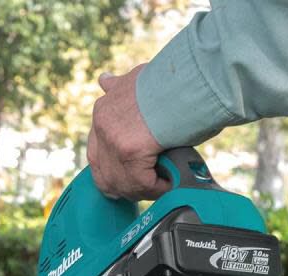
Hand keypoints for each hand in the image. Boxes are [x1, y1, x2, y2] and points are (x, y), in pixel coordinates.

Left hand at [87, 64, 169, 201]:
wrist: (189, 75)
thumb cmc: (170, 80)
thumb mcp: (136, 78)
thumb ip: (119, 85)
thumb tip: (104, 80)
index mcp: (103, 109)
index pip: (98, 151)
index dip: (115, 165)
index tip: (131, 171)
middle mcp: (102, 124)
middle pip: (104, 173)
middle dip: (124, 183)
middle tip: (146, 185)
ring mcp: (113, 139)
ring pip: (122, 182)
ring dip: (143, 188)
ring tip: (162, 184)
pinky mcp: (130, 152)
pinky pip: (142, 183)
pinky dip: (158, 187)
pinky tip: (171, 181)